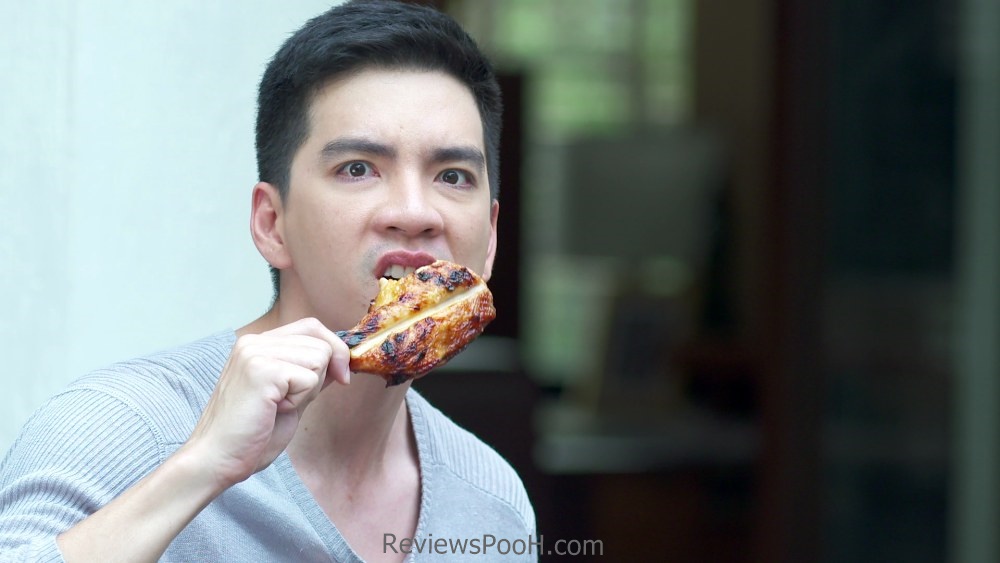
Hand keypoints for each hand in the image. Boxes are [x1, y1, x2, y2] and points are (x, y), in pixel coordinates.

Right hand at [186, 317, 350, 487]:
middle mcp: (254, 341)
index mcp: (257, 344)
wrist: (217, 459)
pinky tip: (273, 411)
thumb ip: (311, 374)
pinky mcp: (262, 370)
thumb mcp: (290, 396)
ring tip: (277, 406)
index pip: (312, 327)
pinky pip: (310, 379)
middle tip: (288, 402)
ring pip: (319, 358)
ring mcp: (255, 353)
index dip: (334, 350)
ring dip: (308, 391)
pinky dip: (300, 401)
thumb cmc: (251, 434)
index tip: (341, 377)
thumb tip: (342, 359)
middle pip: (321, 343)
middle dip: (320, 377)